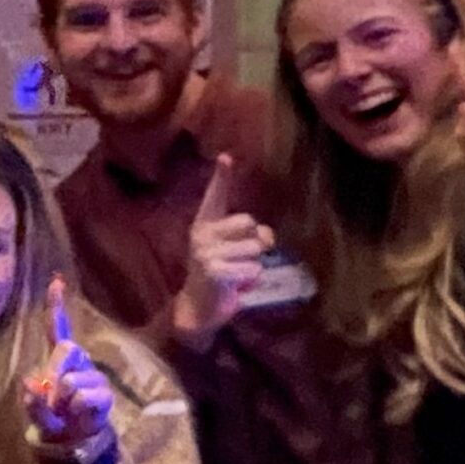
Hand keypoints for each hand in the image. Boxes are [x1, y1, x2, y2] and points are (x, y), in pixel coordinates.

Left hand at [24, 276, 113, 446]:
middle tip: (51, 397)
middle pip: (67, 349)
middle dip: (55, 370)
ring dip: (62, 400)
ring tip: (64, 410)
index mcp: (59, 359)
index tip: (56, 281)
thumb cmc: (53, 419)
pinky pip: (83, 398)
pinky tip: (78, 414)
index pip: (56, 329)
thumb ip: (31, 401)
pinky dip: (75, 410)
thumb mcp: (36, 412)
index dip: (56, 306)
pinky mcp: (105, 394)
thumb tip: (29, 382)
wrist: (73, 441)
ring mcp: (93, 376)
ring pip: (72, 380)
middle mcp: (78, 361)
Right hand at [171, 155, 276, 347]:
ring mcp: (206, 253)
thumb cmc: (220, 273)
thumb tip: (266, 239)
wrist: (198, 307)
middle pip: (249, 222)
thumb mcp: (232, 249)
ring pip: (254, 248)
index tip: (226, 156)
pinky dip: (251, 278)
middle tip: (246, 256)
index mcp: (204, 224)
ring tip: (237, 273)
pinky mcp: (213, 271)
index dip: (221, 177)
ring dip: (254, 263)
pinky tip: (236, 284)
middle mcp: (202, 234)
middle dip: (256, 239)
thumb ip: (249, 236)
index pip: (215, 197)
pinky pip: (252, 268)